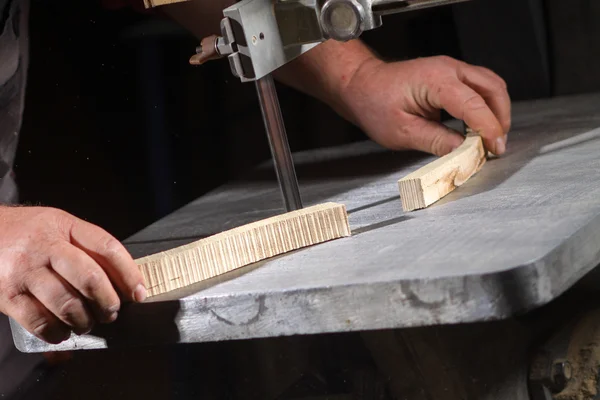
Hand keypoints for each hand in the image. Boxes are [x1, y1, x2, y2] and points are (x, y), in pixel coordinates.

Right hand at [0, 206, 145, 343]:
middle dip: (107, 301)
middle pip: (89, 277)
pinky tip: (63, 331)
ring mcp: (24, 271)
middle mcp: (44, 246)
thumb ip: (86, 246)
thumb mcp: (58, 226)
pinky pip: (39, 321)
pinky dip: (57, 332)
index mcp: (64, 226)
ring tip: (86, 322)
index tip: (139, 293)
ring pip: (66, 303)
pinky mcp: (6, 295)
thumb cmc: (26, 232)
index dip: (129, 273)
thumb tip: (122, 279)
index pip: (107, 247)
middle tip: (111, 312)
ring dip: (84, 320)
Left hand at [339, 55, 510, 155]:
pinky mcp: (450, 75)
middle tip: (496, 146)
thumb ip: (436, 141)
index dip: (489, 129)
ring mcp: (451, 69)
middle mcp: (448, 68)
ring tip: (491, 139)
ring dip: (496, 111)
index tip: (494, 149)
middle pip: (493, 89)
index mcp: (436, 81)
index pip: (474, 105)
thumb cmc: (374, 103)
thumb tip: (463, 151)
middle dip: (500, 119)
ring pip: (490, 85)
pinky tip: (480, 126)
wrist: (361, 85)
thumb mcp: (402, 132)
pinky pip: (479, 87)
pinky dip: (486, 105)